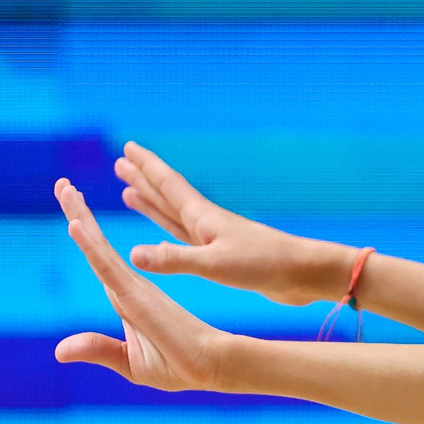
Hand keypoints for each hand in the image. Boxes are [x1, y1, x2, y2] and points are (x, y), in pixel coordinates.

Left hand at [54, 178, 234, 392]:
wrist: (210, 368)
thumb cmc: (178, 366)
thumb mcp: (130, 362)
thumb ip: (98, 350)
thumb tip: (60, 351)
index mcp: (128, 298)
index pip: (98, 259)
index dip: (85, 232)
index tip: (72, 207)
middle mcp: (129, 286)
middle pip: (95, 245)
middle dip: (78, 212)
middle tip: (62, 184)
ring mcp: (133, 288)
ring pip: (98, 248)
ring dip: (80, 216)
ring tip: (65, 188)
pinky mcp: (137, 296)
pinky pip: (107, 266)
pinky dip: (91, 245)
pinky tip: (76, 226)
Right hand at [114, 141, 347, 306]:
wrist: (303, 275)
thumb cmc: (264, 265)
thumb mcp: (214, 265)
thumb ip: (174, 259)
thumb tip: (132, 253)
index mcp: (204, 218)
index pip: (168, 185)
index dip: (147, 167)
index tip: (128, 148)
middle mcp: (206, 223)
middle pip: (167, 195)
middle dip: (143, 180)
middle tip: (120, 163)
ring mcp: (214, 238)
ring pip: (173, 216)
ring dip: (151, 203)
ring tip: (129, 192)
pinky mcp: (222, 256)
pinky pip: (184, 239)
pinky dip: (168, 233)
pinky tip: (160, 237)